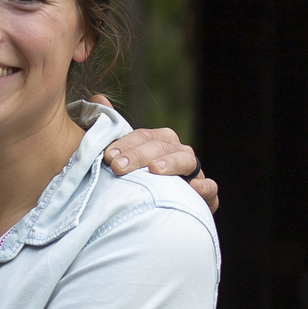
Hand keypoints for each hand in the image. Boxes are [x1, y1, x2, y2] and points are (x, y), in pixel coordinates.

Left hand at [103, 124, 217, 212]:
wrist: (161, 212)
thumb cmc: (140, 181)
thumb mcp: (125, 155)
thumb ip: (113, 129)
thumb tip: (98, 96)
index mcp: (161, 142)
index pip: (144, 136)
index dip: (126, 143)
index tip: (107, 155)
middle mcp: (179, 153)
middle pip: (161, 147)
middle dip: (139, 155)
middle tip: (118, 166)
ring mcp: (194, 173)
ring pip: (186, 160)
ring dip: (170, 163)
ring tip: (154, 170)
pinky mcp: (206, 196)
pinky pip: (210, 189)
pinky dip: (204, 186)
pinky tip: (194, 188)